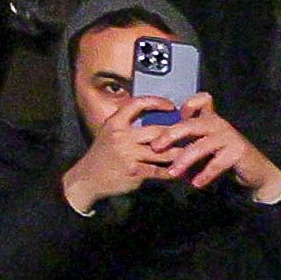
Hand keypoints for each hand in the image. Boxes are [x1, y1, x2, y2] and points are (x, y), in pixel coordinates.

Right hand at [63, 101, 186, 214]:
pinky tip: (179, 172)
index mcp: (115, 122)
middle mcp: (121, 135)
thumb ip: (127, 127)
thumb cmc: (102, 154)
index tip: (171, 106)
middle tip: (191, 134)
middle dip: (177, 134)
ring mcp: (128, 154)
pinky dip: (172, 172)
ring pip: (163, 152)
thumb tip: (153, 122)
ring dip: (180, 154)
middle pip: (157, 131)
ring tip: (192, 154)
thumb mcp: (109, 134)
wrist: (88, 177)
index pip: (137, 104)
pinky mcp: (135, 171)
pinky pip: (160, 170)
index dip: (156, 102)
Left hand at [154, 98, 280, 202]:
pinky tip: (195, 184)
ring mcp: (229, 136)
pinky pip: (215, 164)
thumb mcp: (206, 144)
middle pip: (189, 125)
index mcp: (210, 118)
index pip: (198, 103)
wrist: (257, 171)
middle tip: (154, 148)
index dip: (185, 105)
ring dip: (184, 161)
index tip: (168, 114)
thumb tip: (159, 143)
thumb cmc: (226, 156)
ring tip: (172, 173)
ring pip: (200, 147)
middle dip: (169, 135)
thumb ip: (189, 138)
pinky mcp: (238, 151)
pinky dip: (204, 175)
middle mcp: (218, 123)